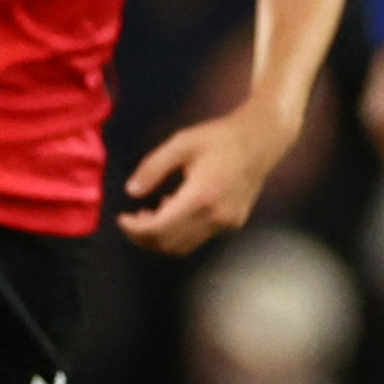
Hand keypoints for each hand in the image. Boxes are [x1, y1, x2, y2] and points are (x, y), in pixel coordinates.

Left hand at [120, 106, 291, 254]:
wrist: (261, 139)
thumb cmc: (219, 137)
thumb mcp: (181, 143)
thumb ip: (153, 167)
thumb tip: (131, 191)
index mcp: (200, 196)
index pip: (159, 228)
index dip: (135, 229)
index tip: (121, 218)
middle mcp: (215, 216)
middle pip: (169, 243)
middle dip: (143, 237)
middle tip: (131, 220)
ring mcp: (227, 223)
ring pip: (184, 246)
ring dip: (161, 238)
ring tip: (149, 216)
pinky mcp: (234, 223)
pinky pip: (199, 238)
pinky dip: (179, 232)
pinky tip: (174, 209)